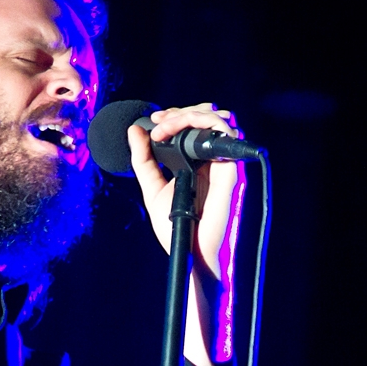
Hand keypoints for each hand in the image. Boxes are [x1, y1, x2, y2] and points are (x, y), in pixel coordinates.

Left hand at [127, 103, 246, 365]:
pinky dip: (205, 124)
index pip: (195, 125)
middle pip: (208, 116)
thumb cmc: (177, 229)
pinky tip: (180, 132)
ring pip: (220, 119)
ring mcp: (224, 165)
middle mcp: (214, 161)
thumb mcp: (152, 188)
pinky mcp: (231, 171)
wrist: (191, 254)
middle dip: (181, 112)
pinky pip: (228, 136)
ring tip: (167, 125)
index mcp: (199, 163)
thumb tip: (135, 130)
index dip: (175, 116)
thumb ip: (143, 161)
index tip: (154, 124)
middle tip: (159, 123)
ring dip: (192, 114)